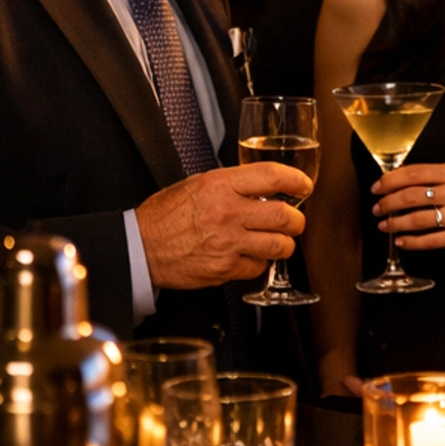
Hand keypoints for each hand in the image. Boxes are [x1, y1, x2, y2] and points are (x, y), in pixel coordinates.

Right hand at [136, 162, 310, 291]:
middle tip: (295, 220)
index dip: (296, 180)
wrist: (140, 248)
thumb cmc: (165, 215)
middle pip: (284, 215)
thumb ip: (232, 184)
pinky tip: (252, 256)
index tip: (304, 186)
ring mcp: (228, 243)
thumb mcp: (197, 184)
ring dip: (284, 244)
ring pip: (279, 245)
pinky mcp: (225, 268)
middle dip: (297, 220)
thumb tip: (262, 186)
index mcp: (221, 185)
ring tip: (279, 241)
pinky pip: (258, 267)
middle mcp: (228, 213)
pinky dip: (260, 263)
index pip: (273, 177)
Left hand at [373, 162, 444, 256]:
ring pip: (419, 218)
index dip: (391, 180)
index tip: (378, 187)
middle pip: (412, 194)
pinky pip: (432, 239)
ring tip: (385, 226)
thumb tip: (408, 183)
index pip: (416, 172)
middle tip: (378, 209)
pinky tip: (403, 243)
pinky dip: (413, 242)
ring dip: (396, 223)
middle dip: (388, 202)